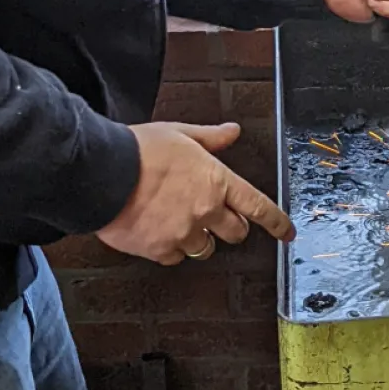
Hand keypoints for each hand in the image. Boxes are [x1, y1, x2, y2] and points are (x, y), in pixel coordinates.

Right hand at [98, 120, 293, 266]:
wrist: (102, 173)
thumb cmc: (137, 151)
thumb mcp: (179, 133)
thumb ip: (210, 138)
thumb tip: (232, 132)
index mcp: (216, 180)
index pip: (258, 206)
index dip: (276, 222)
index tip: (286, 232)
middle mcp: (205, 210)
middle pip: (235, 233)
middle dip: (229, 228)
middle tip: (213, 219)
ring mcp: (184, 233)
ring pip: (204, 249)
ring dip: (196, 238)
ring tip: (175, 220)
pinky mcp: (160, 250)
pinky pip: (175, 257)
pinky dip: (169, 247)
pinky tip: (156, 230)